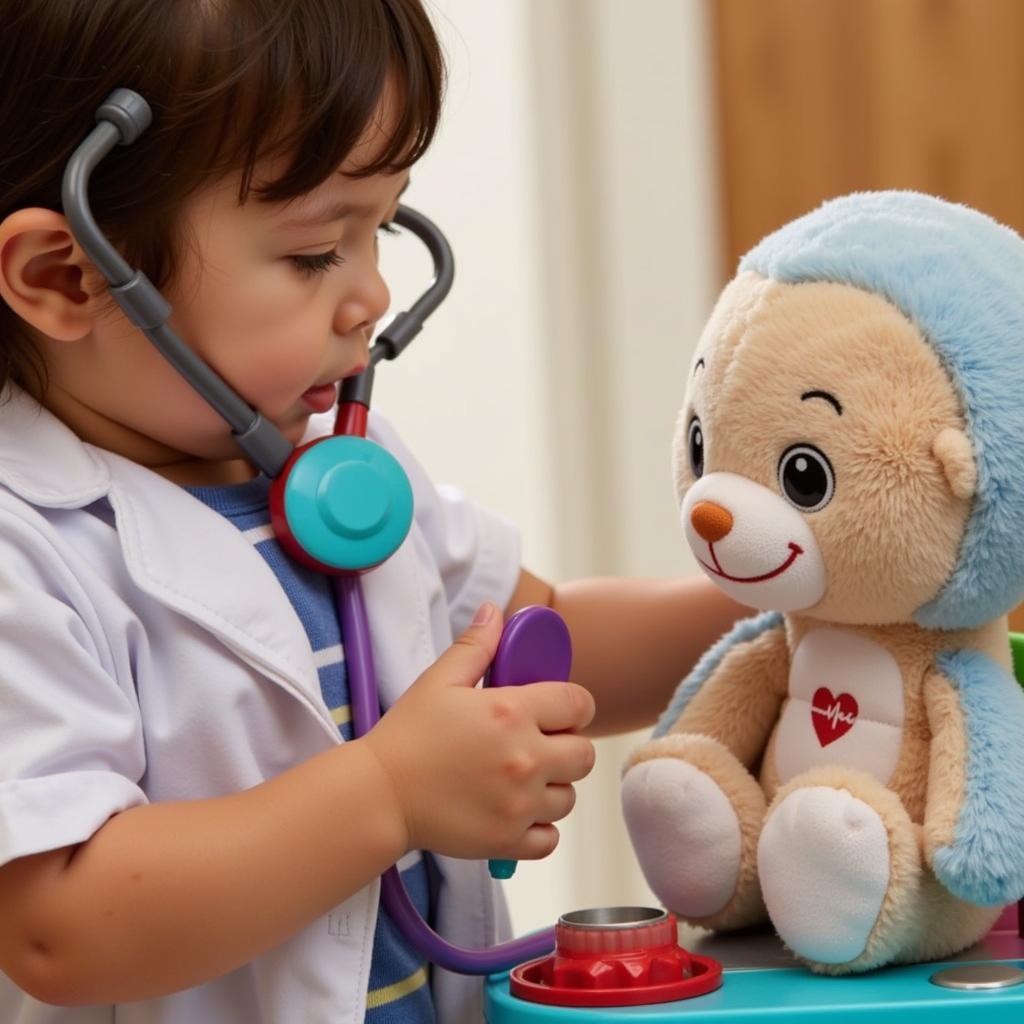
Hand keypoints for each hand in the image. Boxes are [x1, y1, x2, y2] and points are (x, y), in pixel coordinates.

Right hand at [361, 602, 595, 860]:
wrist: (378, 795)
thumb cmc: (407, 734)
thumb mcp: (439, 680)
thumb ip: (475, 646)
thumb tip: (495, 612)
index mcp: (512, 712)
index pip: (579, 704)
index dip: (574, 706)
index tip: (558, 712)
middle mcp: (525, 758)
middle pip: (585, 755)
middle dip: (568, 747)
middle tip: (540, 745)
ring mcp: (519, 804)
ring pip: (569, 797)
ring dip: (553, 788)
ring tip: (522, 779)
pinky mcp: (508, 841)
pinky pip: (551, 838)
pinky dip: (539, 827)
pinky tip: (515, 810)